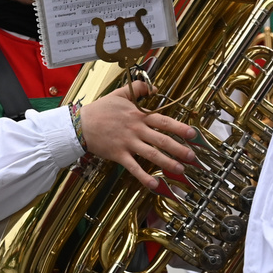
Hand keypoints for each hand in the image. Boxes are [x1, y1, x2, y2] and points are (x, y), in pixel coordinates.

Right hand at [79, 81, 197, 190]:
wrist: (79, 125)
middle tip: (192, 156)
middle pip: (161, 139)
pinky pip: (133, 167)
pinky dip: (144, 177)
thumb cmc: (99, 110)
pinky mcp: (119, 155)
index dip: (179, 127)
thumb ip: (138, 89)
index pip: (163, 121)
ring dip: (167, 162)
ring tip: (180, 170)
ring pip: (151, 154)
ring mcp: (128, 143)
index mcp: (138, 116)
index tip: (193, 133)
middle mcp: (136, 130)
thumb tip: (153, 88)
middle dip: (179, 148)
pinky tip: (154, 184)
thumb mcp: (119, 94)